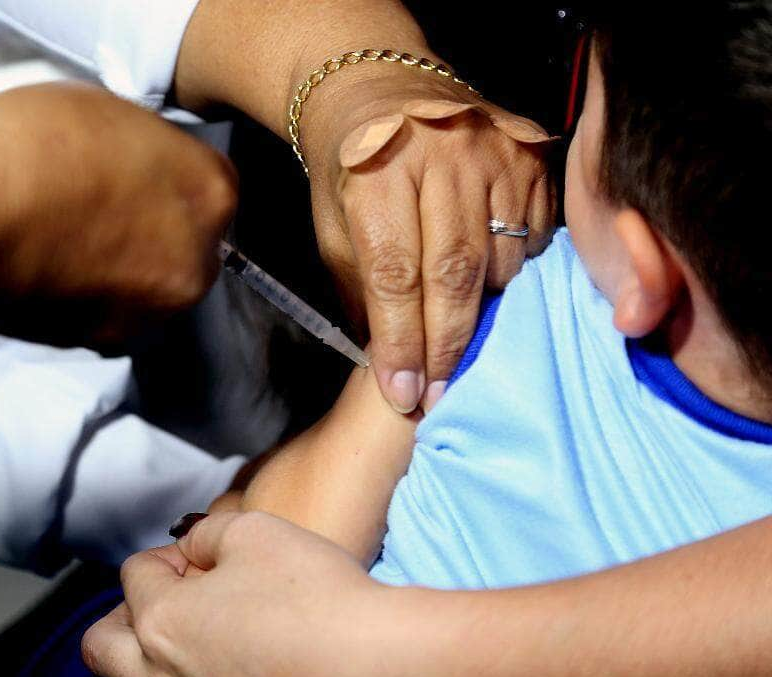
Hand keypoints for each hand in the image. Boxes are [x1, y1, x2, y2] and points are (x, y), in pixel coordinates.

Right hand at [0, 83, 238, 342]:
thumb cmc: (34, 145)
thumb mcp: (111, 115)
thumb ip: (146, 153)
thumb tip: (138, 170)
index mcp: (211, 193)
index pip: (214, 194)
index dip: (173, 187)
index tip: (140, 184)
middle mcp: (197, 261)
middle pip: (189, 251)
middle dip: (154, 238)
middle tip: (99, 216)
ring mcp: (154, 310)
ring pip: (150, 293)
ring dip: (122, 277)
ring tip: (65, 244)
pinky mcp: (106, 343)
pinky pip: (108, 319)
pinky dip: (85, 302)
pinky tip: (47, 270)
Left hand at [82, 511, 387, 676]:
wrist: (373, 663)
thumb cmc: (317, 601)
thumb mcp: (255, 530)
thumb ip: (208, 532)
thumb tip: (197, 547)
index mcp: (161, 622)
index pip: (134, 574)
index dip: (168, 554)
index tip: (196, 555)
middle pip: (103, 645)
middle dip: (128, 612)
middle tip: (168, 597)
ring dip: (149, 650)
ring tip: (192, 631)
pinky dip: (186, 674)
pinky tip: (226, 658)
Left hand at [301, 66, 553, 411]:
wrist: (379, 89)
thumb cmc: (350, 172)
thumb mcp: (334, 230)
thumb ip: (363, 294)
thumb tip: (395, 366)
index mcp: (377, 173)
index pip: (394, 273)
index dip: (401, 341)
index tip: (404, 393)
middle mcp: (441, 156)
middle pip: (454, 271)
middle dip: (447, 344)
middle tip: (441, 395)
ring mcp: (493, 151)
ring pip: (503, 259)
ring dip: (486, 314)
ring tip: (468, 348)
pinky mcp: (531, 154)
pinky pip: (535, 235)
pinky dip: (519, 274)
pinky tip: (496, 294)